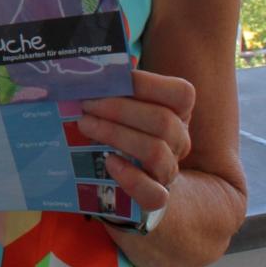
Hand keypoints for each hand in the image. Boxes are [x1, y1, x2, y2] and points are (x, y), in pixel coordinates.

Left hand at [76, 70, 195, 213]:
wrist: (133, 185)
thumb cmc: (122, 134)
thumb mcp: (123, 109)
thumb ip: (114, 89)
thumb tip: (88, 66)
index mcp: (177, 114)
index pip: (181, 94)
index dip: (147, 83)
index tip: (108, 79)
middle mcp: (179, 141)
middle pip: (163, 121)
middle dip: (119, 109)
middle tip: (85, 104)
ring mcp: (169, 172)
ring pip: (156, 152)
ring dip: (116, 135)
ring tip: (85, 125)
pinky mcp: (156, 200)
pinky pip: (154, 194)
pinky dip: (131, 178)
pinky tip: (109, 162)